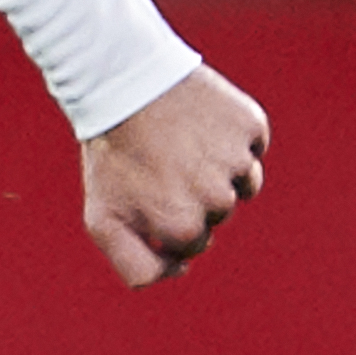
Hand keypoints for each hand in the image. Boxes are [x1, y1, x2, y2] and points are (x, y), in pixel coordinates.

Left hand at [81, 62, 268, 286]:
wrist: (121, 83)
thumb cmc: (112, 156)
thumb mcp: (103, 219)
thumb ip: (138, 266)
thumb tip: (181, 271)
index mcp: (184, 226)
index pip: (195, 243)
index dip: (169, 220)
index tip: (148, 193)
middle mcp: (218, 199)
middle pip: (220, 214)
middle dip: (193, 196)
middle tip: (162, 164)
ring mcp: (237, 160)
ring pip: (243, 181)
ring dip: (217, 168)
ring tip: (181, 144)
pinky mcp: (251, 126)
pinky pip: (252, 145)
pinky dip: (232, 137)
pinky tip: (201, 123)